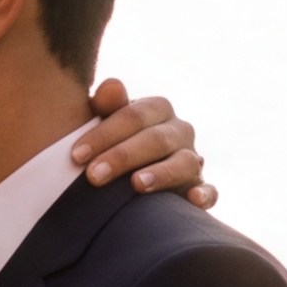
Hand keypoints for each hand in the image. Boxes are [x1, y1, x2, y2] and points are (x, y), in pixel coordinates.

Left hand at [71, 76, 213, 209]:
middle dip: (123, 157)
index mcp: (157, 109)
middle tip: (93, 176)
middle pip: (155, 139)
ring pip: (183, 163)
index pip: (133, 116)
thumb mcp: (104, 123)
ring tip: (136, 184)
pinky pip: (209, 191)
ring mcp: (192, 159)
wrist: (131, 172)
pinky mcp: (200, 188)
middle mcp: (179, 131)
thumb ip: (106, 105)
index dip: (104, 134)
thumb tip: (111, 87)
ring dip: (162, 174)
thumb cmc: (111, 143)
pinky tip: (193, 200)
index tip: (76, 154)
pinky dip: (204, 195)